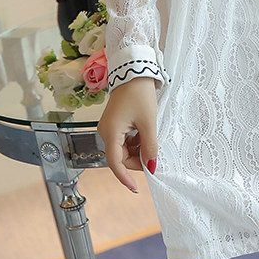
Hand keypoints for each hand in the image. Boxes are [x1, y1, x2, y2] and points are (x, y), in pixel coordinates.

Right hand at [97, 77, 158, 191]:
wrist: (134, 71)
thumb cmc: (139, 93)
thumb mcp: (148, 122)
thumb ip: (149, 146)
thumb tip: (151, 166)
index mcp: (110, 132)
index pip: (115, 163)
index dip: (125, 177)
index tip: (135, 188)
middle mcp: (106, 132)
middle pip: (120, 157)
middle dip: (136, 160)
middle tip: (153, 156)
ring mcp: (110, 127)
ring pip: (123, 149)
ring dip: (137, 150)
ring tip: (150, 140)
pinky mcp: (115, 122)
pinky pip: (124, 140)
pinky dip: (135, 142)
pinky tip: (145, 135)